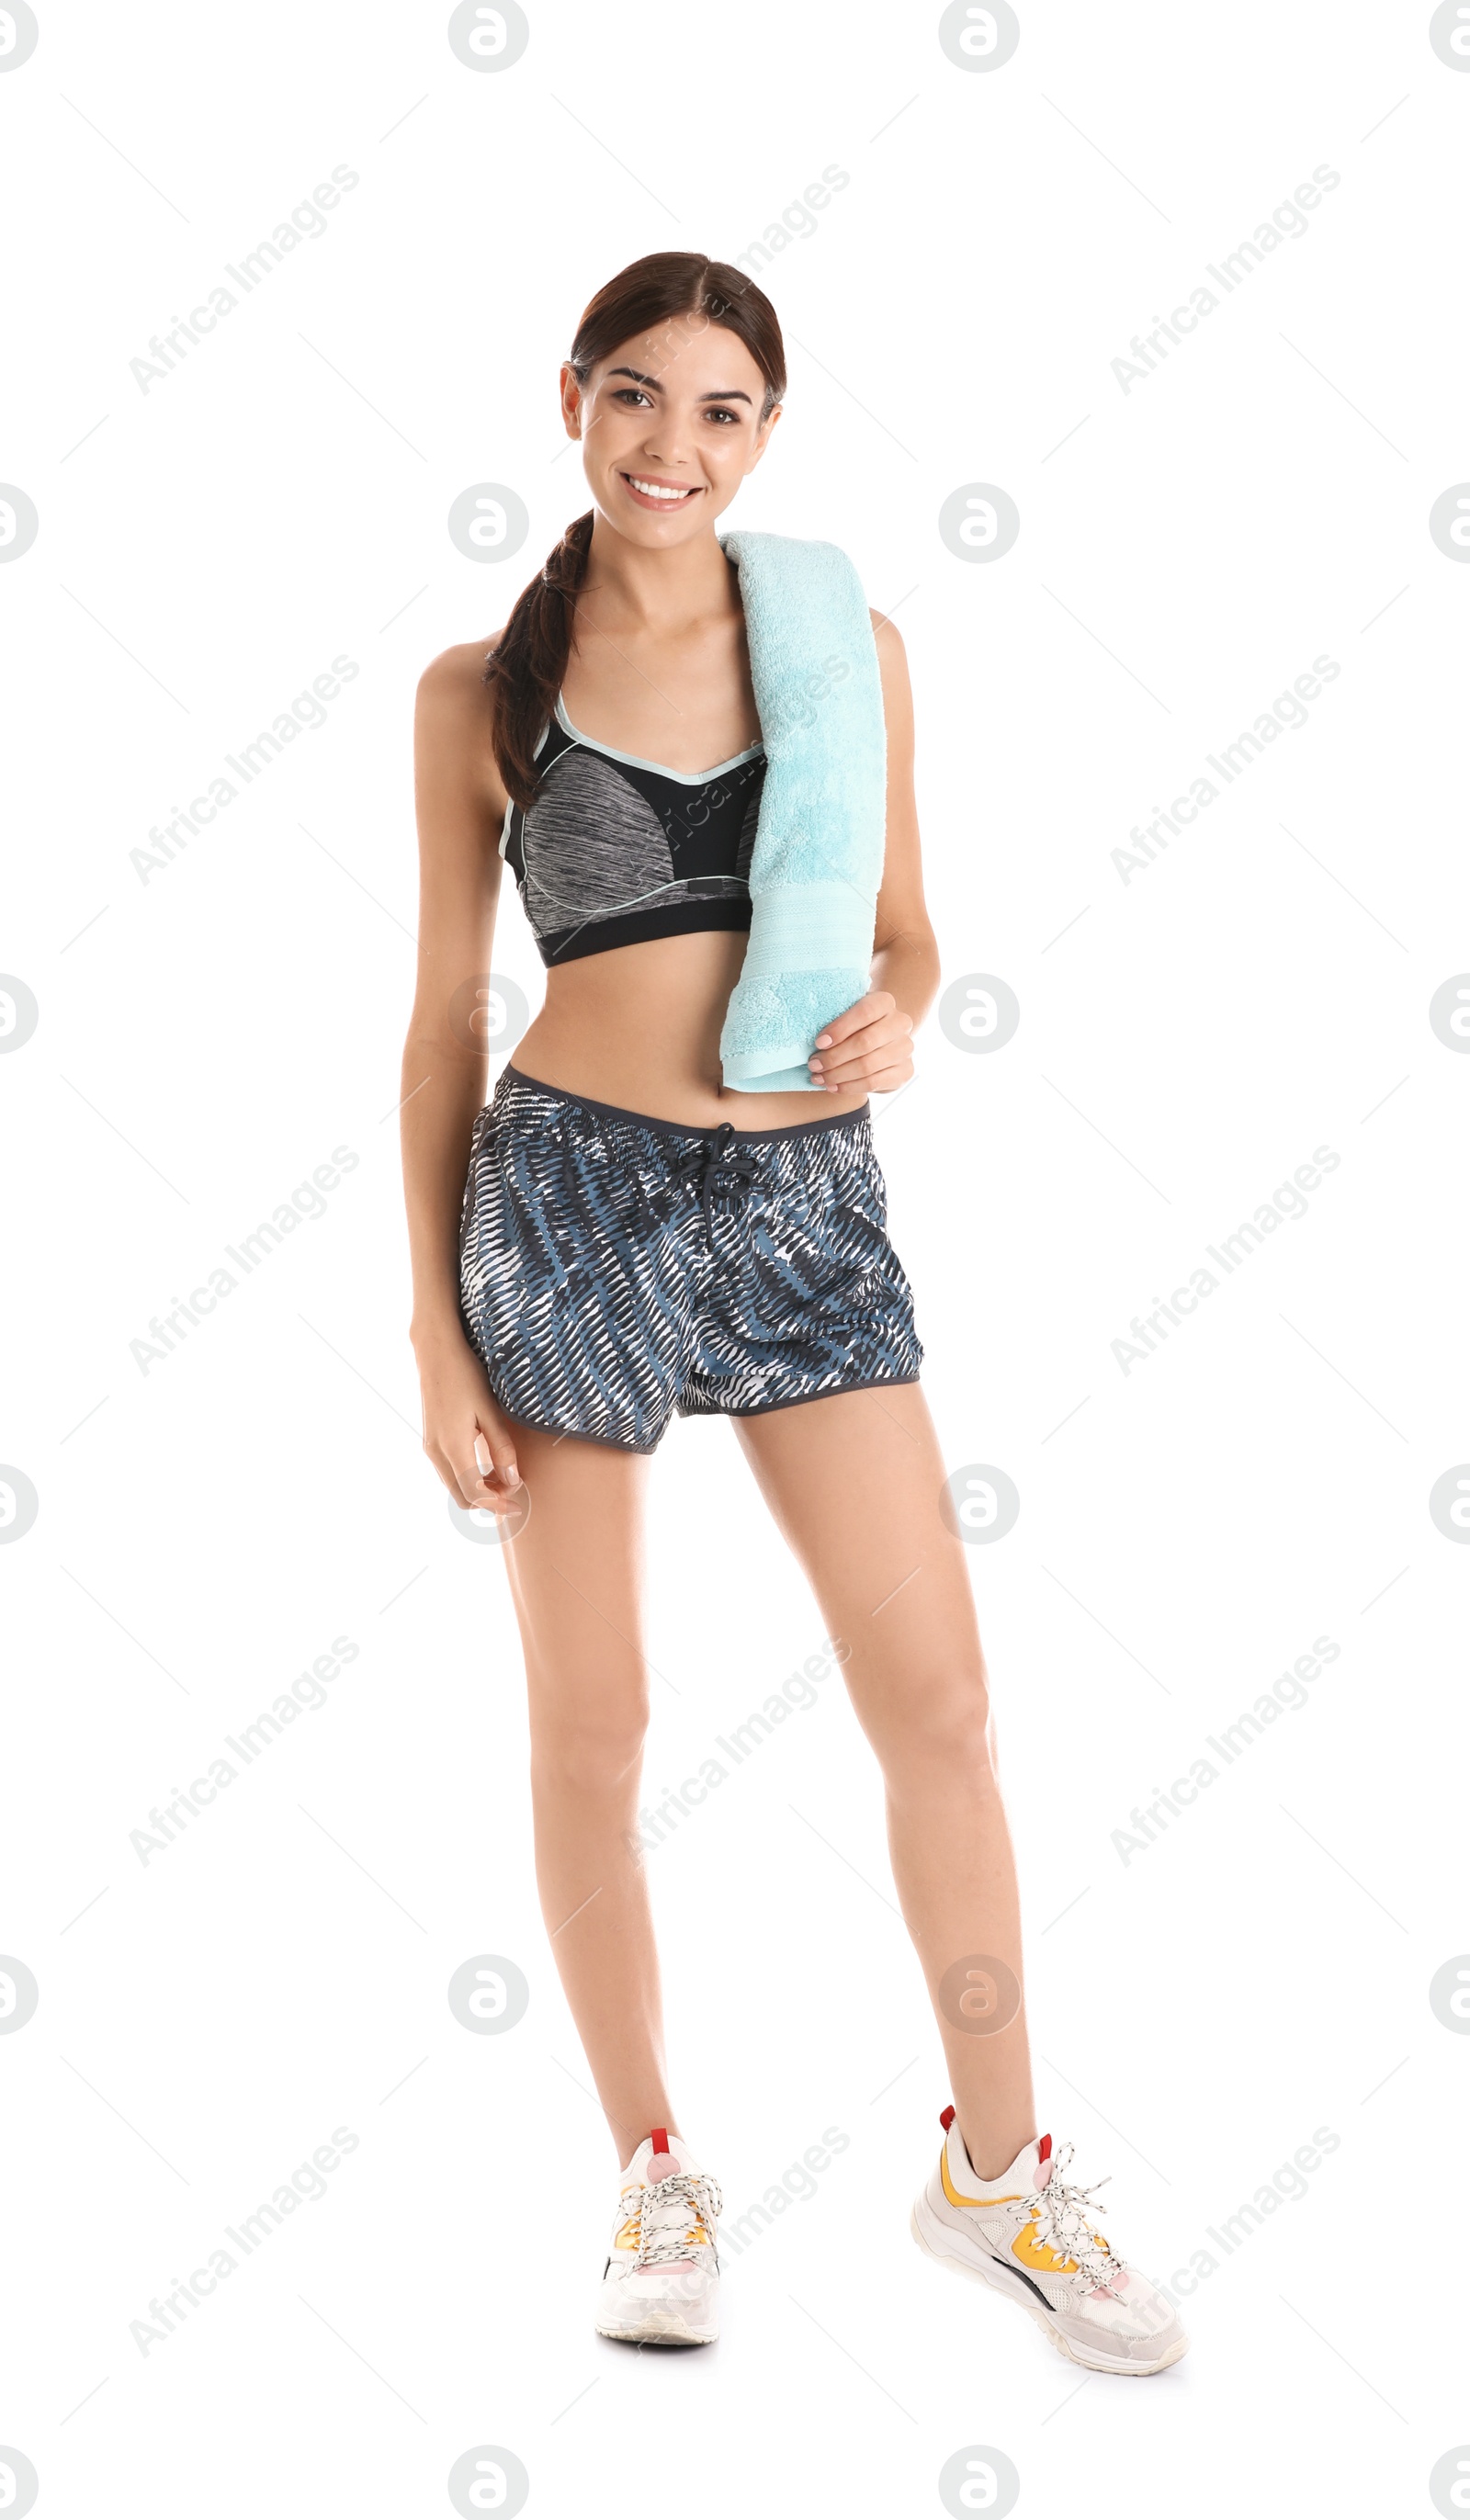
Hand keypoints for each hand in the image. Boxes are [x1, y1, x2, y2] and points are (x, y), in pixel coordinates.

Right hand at [415, 1328, 524, 1515]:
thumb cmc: (466, 1375)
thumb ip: (502, 1448)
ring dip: (477, 1488)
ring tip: (503, 1473)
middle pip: (461, 1497)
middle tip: (513, 1486)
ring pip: (453, 1486)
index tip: (519, 1503)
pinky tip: (484, 1462)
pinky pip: (448, 1471)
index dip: (497, 1504)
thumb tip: (513, 1481)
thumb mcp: (490, 1411)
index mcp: (453, 1447)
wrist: (436, 1352)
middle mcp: (436, 1452)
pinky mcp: (430, 1439)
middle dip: (488, 1499)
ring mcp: (430, 1446)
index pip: (474, 1494)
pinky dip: (466, 1477)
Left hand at [807, 990, 914, 1092]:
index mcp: (885, 1002)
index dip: (840, 1028)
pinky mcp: (905, 1071)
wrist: (881, 1039)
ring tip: (819, 1078)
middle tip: (813, 1065)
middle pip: (865, 1042)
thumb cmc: (855, 1025)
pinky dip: (849, 1087)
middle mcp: (900, 1023)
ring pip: (868, 1065)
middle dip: (834, 1057)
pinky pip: (874, 1082)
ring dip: (838, 1074)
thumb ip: (833, 1017)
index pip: (865, 1012)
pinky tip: (833, 1086)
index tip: (818, 1042)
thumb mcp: (846, 1013)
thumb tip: (808, 1036)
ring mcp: (905, 1048)